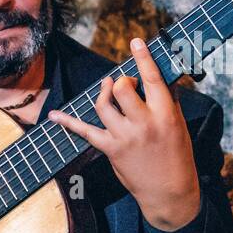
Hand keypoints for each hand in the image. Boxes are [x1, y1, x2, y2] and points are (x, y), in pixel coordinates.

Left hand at [46, 38, 201, 230]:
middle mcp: (143, 123)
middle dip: (121, 81)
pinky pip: (84, 132)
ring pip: (103, 104)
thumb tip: (160, 79)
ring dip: (103, 92)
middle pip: (122, 89)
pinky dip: (68, 122)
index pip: (152, 79)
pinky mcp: (110, 149)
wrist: (169, 191)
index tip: (135, 41)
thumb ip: (168, 101)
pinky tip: (53, 115)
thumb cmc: (178, 155)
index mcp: (165, 113)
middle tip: (125, 84)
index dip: (142, 57)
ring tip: (107, 89)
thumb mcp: (179, 125)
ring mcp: (124, 136)